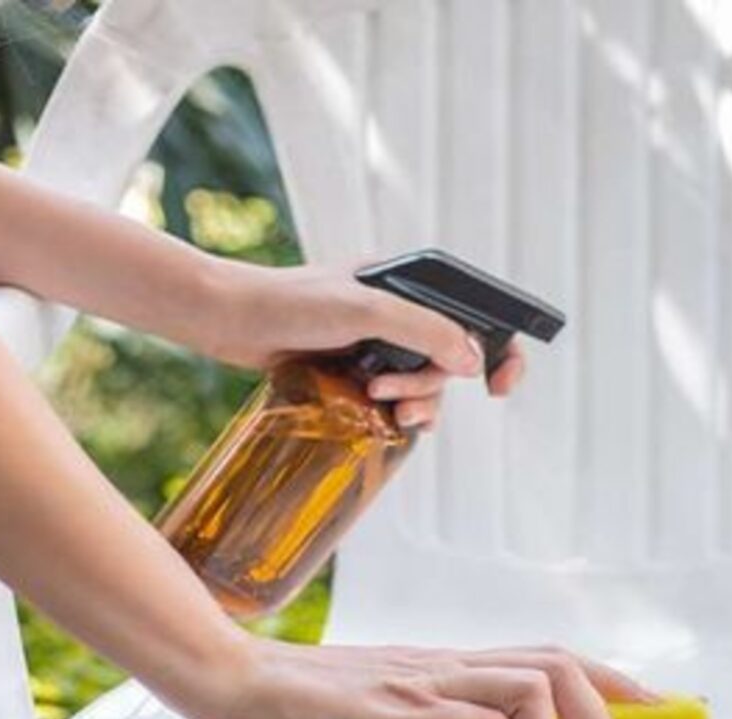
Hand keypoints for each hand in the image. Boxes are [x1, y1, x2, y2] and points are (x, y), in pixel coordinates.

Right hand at [182, 638, 659, 718]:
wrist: (232, 678)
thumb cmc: (300, 698)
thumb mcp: (385, 704)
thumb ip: (432, 714)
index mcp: (449, 664)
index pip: (550, 654)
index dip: (613, 678)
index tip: (658, 708)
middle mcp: (446, 665)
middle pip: (559, 662)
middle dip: (605, 713)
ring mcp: (421, 685)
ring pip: (531, 686)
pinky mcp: (391, 713)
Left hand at [199, 259, 528, 428]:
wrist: (230, 320)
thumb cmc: (292, 302)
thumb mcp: (366, 310)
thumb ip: (424, 330)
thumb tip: (472, 361)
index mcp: (414, 284)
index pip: (478, 316)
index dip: (501, 350)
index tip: (497, 386)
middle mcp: (403, 313)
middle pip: (452, 363)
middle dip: (431, 387)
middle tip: (390, 394)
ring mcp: (381, 344)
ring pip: (427, 388)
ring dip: (413, 404)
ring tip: (380, 407)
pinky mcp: (359, 371)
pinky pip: (398, 402)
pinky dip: (397, 416)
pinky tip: (382, 420)